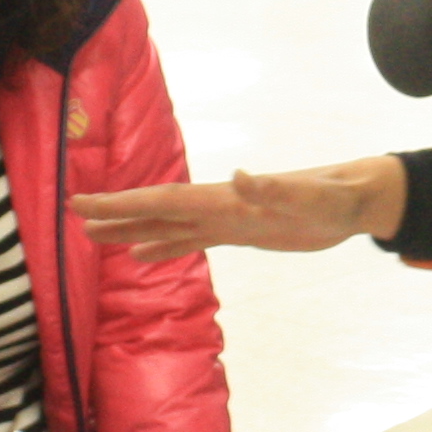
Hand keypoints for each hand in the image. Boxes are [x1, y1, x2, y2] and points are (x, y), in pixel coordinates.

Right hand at [74, 160, 402, 262]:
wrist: (358, 200)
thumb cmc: (338, 198)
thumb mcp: (313, 198)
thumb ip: (277, 190)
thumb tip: (240, 175)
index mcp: (227, 197)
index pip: (164, 200)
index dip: (123, 203)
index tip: (85, 203)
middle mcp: (221, 204)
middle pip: (156, 210)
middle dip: (115, 213)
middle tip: (73, 217)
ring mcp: (229, 219)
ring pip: (169, 226)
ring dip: (132, 231)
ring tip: (94, 236)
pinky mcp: (242, 233)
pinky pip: (192, 242)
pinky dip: (164, 248)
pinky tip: (142, 257)